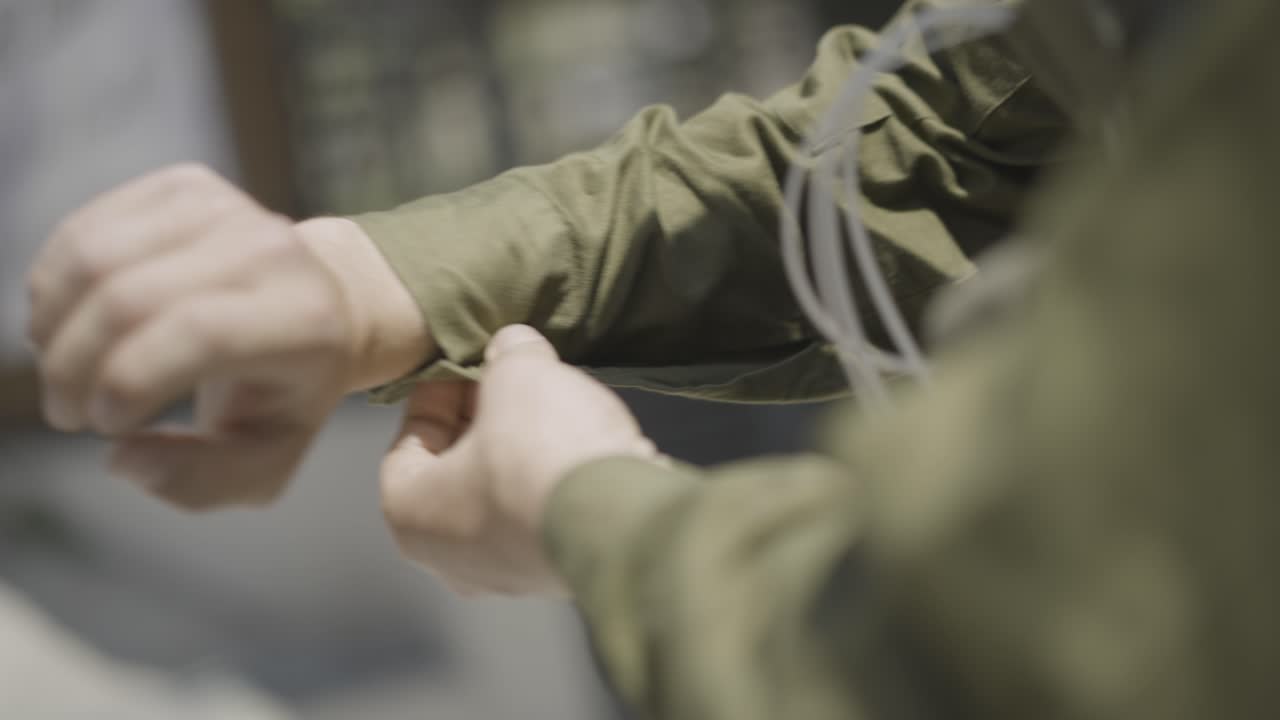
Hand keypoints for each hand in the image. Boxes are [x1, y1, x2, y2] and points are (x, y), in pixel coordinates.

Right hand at [26, 164, 427, 509]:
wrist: (319, 305)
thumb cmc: (285, 393)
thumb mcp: (264, 459)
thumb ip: (200, 480)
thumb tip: (122, 458)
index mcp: (304, 320)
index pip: (197, 334)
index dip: (128, 380)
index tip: (103, 425)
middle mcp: (271, 251)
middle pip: (131, 298)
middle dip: (73, 367)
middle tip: (67, 412)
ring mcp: (227, 208)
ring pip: (94, 257)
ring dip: (52, 327)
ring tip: (63, 372)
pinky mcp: (184, 185)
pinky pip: (85, 230)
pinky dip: (54, 286)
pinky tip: (67, 327)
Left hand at [380, 325, 657, 595]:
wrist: (621, 520)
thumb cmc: (541, 453)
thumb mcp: (518, 375)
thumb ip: (509, 356)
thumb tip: (514, 348)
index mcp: (410, 515)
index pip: (409, 442)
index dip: (439, 395)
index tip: (466, 367)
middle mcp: (451, 559)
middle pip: (458, 472)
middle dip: (485, 423)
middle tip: (511, 384)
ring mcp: (508, 576)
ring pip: (506, 498)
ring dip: (525, 453)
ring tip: (555, 410)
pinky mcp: (560, 576)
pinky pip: (548, 518)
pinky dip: (558, 483)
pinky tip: (583, 448)